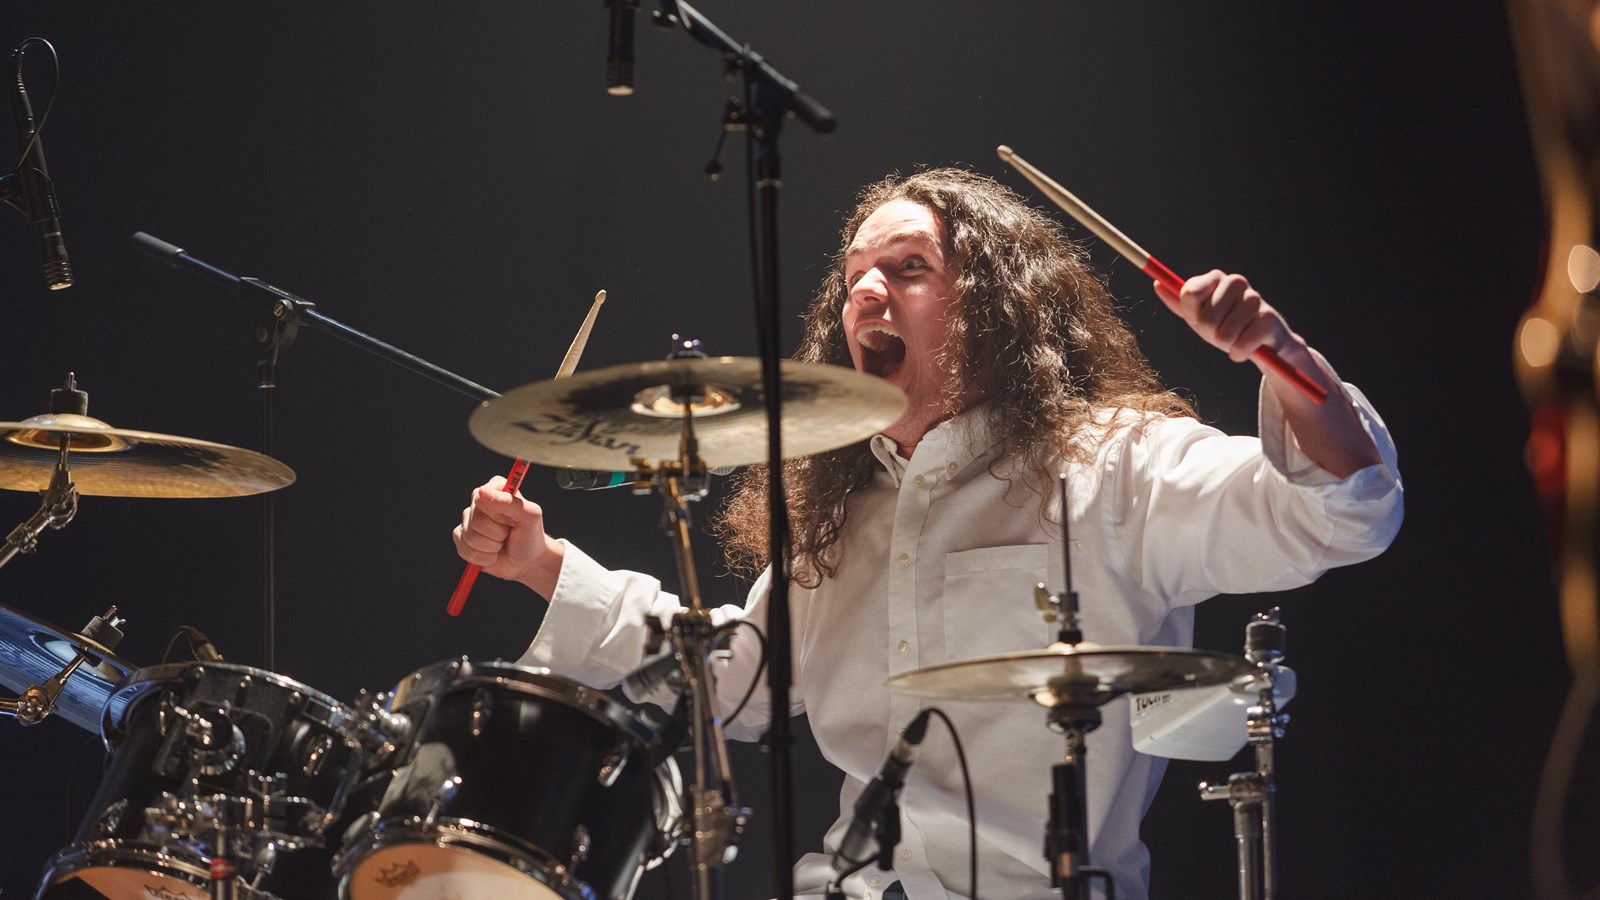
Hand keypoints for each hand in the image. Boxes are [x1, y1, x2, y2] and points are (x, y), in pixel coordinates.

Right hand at [453, 476, 563, 596]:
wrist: (528, 560)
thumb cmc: (530, 535)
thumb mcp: (530, 516)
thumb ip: (509, 502)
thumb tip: (482, 491)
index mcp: (496, 488)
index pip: (482, 498)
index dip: (499, 515)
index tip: (513, 520)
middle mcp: (479, 500)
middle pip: (476, 519)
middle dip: (497, 533)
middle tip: (509, 533)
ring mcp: (468, 520)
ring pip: (470, 536)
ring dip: (491, 547)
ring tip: (501, 543)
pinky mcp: (462, 538)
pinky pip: (464, 549)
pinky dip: (483, 557)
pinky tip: (493, 554)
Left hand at [1153, 269, 1306, 368]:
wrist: (1262, 342)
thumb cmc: (1226, 325)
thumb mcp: (1199, 315)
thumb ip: (1179, 302)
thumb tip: (1157, 284)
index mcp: (1216, 278)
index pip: (1189, 294)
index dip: (1193, 315)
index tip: (1200, 319)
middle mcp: (1236, 281)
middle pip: (1206, 318)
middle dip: (1210, 334)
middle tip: (1221, 333)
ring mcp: (1255, 298)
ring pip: (1225, 333)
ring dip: (1226, 345)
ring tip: (1235, 339)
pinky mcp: (1270, 319)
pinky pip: (1242, 345)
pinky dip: (1239, 353)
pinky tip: (1246, 349)